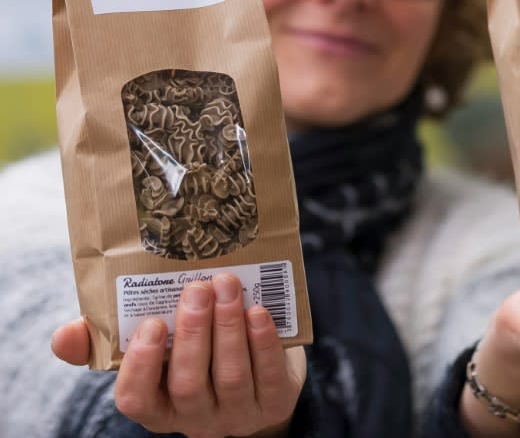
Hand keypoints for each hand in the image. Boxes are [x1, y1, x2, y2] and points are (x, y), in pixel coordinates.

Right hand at [51, 273, 306, 437]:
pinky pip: (269, 376)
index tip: (152, 322)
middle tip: (198, 287)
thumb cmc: (194, 352)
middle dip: (194, 332)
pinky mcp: (273, 401)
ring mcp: (236, 413)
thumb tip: (65, 335)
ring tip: (228, 284)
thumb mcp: (155, 348)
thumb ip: (106, 339)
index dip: (142, 365)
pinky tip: (258, 311)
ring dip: (229, 326)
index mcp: (158, 404)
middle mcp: (194, 416)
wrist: (259, 377)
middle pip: (188, 382)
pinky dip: (263, 342)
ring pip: (229, 375)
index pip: (137, 399)